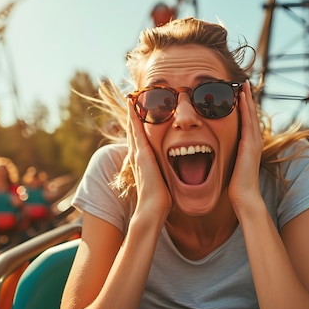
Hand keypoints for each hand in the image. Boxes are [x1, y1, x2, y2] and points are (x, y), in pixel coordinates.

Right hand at [127, 101, 171, 224]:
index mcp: (144, 163)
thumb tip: (176, 177)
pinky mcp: (141, 154)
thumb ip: (165, 176)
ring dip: (132, 113)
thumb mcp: (164, 183)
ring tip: (131, 98)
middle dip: (133, 116)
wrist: (153, 210)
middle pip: (134, 131)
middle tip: (132, 100)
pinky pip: (136, 131)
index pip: (141, 141)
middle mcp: (138, 156)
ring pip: (133, 129)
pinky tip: (133, 105)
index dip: (139, 128)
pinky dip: (133, 117)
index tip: (140, 115)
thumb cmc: (160, 201)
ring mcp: (138, 154)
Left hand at [228, 80, 263, 208]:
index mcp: (249, 146)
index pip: (247, 121)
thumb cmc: (236, 185)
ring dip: (247, 98)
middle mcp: (254, 141)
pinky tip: (241, 97)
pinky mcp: (250, 145)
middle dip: (247, 98)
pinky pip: (248, 121)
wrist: (244, 196)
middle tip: (243, 83)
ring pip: (251, 115)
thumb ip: (229, 156)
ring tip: (244, 84)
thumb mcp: (231, 165)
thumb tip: (217, 152)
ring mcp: (254, 142)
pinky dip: (245, 108)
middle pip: (251, 114)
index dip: (244, 107)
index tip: (239, 94)